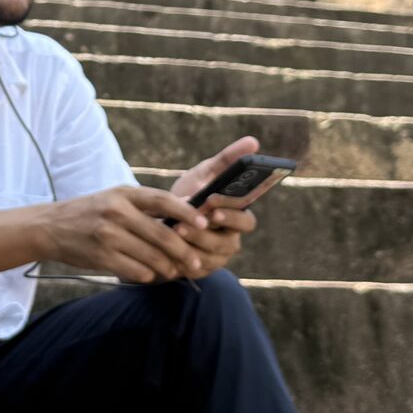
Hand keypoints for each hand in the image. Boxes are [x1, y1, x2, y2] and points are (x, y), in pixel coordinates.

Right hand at [41, 186, 209, 283]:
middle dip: (184, 251)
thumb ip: (146, 204)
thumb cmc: (89, 212)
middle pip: (162, 235)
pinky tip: (150, 274)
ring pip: (152, 257)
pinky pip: (136, 271)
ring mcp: (108, 235)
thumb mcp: (115, 198)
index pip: (163, 200)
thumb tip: (186, 211)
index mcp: (123, 193)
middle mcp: (116, 212)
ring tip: (175, 271)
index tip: (204, 224)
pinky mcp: (101, 257)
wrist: (50, 227)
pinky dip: (148, 275)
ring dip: (168, 268)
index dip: (187, 213)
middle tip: (196, 262)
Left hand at [169, 137, 262, 276]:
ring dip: (191, 242)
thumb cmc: (189, 192)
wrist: (159, 216)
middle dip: (206, 232)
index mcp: (237, 217)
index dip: (231, 214)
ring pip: (208, 256)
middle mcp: (230, 240)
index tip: (212, 203)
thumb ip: (227, 160)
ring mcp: (215, 258)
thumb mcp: (204, 174)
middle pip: (228, 243)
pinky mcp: (198, 270)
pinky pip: (192, 268)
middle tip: (187, 220)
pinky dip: (179, 256)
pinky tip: (166, 245)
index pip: (246, 222)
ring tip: (174, 228)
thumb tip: (253, 142)